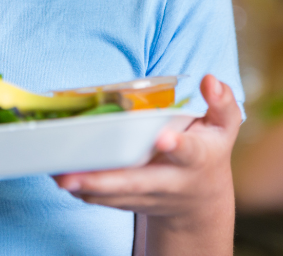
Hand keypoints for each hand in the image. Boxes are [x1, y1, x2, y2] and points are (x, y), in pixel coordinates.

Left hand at [54, 75, 240, 245]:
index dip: (176, 146)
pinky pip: (102, 200)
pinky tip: (60, 175)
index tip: (163, 139)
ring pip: (113, 196)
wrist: (199, 201)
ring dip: (86, 187)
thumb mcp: (224, 127)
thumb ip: (222, 103)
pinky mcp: (129, 202)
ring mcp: (147, 196)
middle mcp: (170, 182)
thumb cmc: (208, 151)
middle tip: (74, 176)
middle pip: (136, 184)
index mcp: (196, 159)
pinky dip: (82, 190)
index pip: (188, 153)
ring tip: (59, 174)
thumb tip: (210, 80)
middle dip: (106, 183)